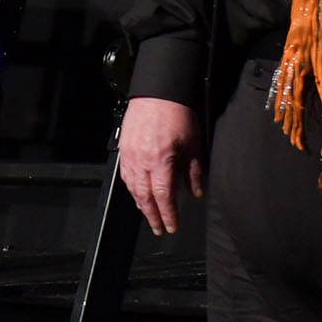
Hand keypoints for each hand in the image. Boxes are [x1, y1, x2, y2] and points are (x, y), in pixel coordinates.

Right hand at [118, 96, 204, 235]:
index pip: (163, 197)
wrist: (158, 93)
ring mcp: (130, 156)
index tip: (171, 227)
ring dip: (141, 205)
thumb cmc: (177, 113)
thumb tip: (196, 192)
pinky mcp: (124, 149)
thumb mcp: (193, 144)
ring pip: (133, 188)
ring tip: (149, 215)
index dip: (168, 215)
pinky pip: (125, 175)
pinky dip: (132, 189)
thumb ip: (194, 172)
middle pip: (145, 197)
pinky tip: (137, 193)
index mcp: (161, 161)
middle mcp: (142, 161)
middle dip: (152, 216)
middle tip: (158, 229)